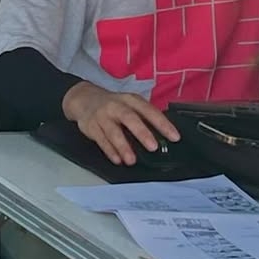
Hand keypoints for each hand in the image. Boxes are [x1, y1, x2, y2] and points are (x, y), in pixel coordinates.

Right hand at [62, 80, 179, 166]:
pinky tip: (117, 160)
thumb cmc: (114, 106)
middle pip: (130, 118)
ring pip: (113, 132)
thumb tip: (164, 137)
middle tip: (153, 147)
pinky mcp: (91, 126)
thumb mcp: (130, 105)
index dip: (162, 123)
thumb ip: (144, 118)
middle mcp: (116, 106)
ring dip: (123, 146)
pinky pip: (100, 140)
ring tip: (132, 160)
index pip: (149, 111)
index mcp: (130, 100)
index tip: (174, 137)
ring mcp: (102, 116)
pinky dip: (109, 151)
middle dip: (142, 133)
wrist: (84, 98)